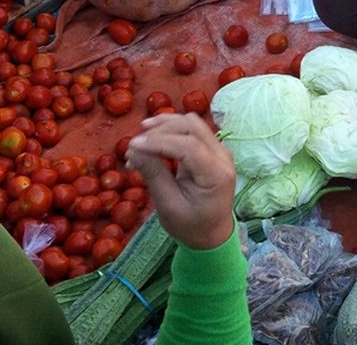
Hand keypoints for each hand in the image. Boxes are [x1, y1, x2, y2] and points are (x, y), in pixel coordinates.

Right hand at [125, 113, 236, 250]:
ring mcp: (220, 150)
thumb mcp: (168, 206)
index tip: (132, 146)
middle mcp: (223, 156)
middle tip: (134, 146)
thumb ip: (154, 175)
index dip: (158, 141)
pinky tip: (151, 139)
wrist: (213, 233)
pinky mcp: (212, 149)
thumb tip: (133, 150)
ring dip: (164, 127)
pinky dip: (170, 131)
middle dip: (160, 131)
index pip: (189, 146)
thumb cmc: (190, 225)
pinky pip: (192, 131)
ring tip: (139, 141)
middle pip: (192, 127)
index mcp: (216, 174)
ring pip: (192, 124)